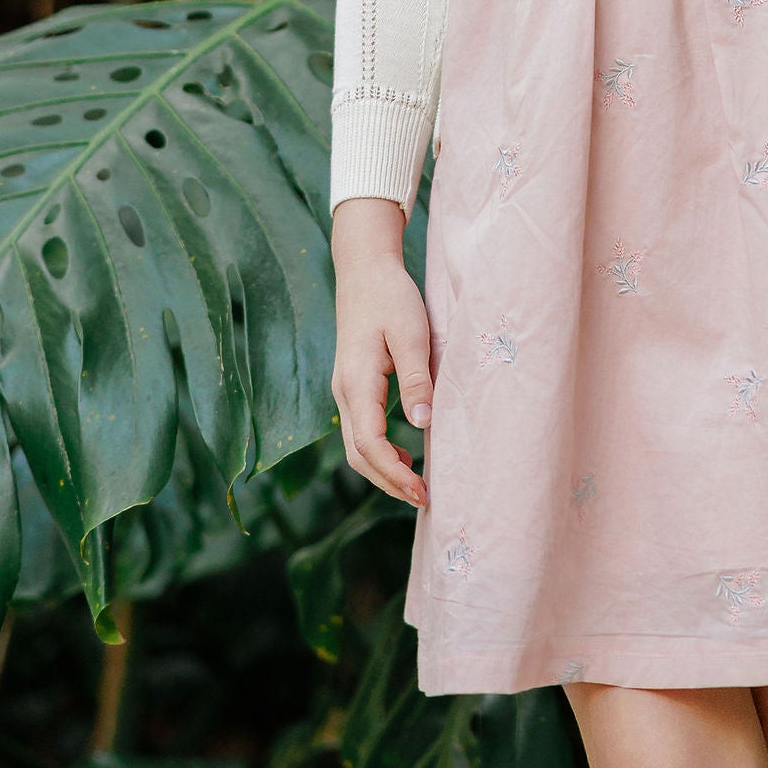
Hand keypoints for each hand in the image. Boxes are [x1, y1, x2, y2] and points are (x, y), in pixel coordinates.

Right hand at [330, 198, 432, 507]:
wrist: (365, 268)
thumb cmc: (391, 297)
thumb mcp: (411, 335)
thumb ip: (416, 380)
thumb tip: (422, 426)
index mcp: (356, 383)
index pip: (369, 444)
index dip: (394, 474)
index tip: (423, 491)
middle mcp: (344, 392)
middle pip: (358, 454)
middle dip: (388, 482)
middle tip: (423, 498)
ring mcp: (344, 389)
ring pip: (356, 445)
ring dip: (382, 470)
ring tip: (416, 485)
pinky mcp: (352, 384)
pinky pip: (360, 430)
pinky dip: (379, 451)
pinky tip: (403, 454)